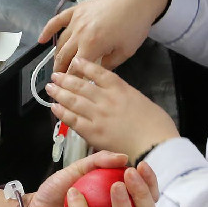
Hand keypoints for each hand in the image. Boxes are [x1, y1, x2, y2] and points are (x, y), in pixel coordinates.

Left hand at [27, 151, 160, 206]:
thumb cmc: (58, 195)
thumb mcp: (78, 171)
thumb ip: (99, 162)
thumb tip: (123, 157)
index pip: (148, 202)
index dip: (150, 185)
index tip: (141, 165)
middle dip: (141, 196)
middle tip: (128, 175)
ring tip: (114, 185)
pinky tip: (74, 195)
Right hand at [39, 0, 169, 74]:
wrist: (138, 0)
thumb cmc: (134, 26)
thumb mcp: (125, 52)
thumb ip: (108, 65)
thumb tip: (95, 74)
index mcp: (92, 45)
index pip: (75, 69)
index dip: (71, 81)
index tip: (69, 91)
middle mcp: (79, 33)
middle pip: (63, 57)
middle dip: (60, 72)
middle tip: (60, 83)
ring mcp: (76, 20)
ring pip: (60, 42)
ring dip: (57, 56)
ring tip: (57, 67)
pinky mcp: (76, 10)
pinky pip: (57, 21)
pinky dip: (47, 30)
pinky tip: (41, 40)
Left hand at [46, 58, 179, 159]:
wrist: (155, 145)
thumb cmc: (157, 125)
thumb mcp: (142, 100)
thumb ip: (125, 95)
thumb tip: (115, 94)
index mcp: (121, 88)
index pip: (98, 72)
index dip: (84, 66)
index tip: (75, 62)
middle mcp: (106, 98)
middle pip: (81, 85)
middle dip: (66, 79)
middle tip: (55, 76)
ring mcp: (97, 115)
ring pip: (73, 100)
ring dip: (59, 93)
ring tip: (50, 88)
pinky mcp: (92, 132)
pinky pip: (72, 120)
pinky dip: (62, 112)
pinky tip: (54, 107)